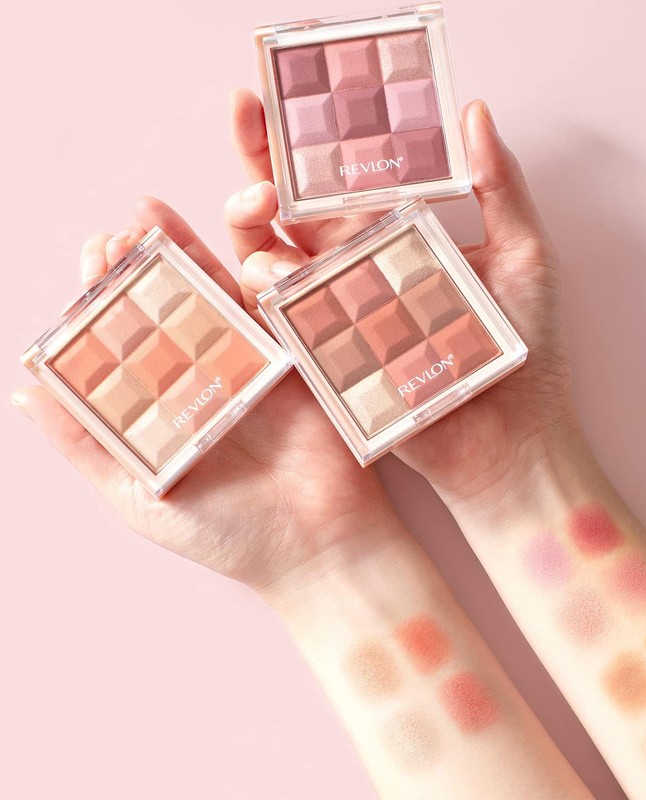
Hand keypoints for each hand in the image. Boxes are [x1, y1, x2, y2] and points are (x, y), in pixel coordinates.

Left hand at [12, 198, 397, 594]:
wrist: (317, 551)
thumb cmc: (227, 535)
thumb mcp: (139, 496)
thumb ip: (86, 442)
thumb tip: (24, 390)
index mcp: (165, 410)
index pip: (127, 342)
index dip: (105, 301)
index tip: (89, 259)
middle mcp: (206, 382)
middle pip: (169, 309)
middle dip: (141, 266)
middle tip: (120, 229)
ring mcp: (254, 370)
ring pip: (216, 299)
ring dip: (187, 256)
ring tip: (154, 218)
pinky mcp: (298, 367)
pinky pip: (274, 316)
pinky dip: (254, 280)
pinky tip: (229, 248)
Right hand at [228, 89, 576, 501]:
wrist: (513, 439)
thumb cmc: (529, 350)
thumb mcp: (524, 255)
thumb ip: (499, 186)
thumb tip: (472, 110)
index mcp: (402, 240)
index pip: (348, 178)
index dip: (317, 135)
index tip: (289, 90)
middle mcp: (361, 272)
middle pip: (298, 209)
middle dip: (262, 158)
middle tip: (241, 110)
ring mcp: (338, 314)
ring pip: (276, 258)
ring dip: (252, 221)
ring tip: (254, 196)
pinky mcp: (326, 359)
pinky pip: (284, 320)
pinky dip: (266, 292)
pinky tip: (261, 264)